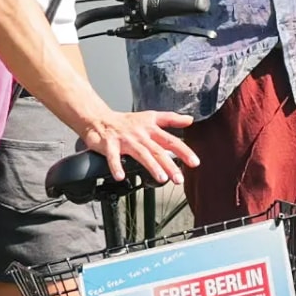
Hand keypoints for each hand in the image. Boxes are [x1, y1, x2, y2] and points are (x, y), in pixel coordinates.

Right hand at [82, 105, 202, 184]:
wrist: (100, 119)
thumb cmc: (126, 121)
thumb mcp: (151, 117)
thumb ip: (171, 119)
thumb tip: (190, 120)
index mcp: (151, 129)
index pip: (171, 141)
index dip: (184, 151)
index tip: (195, 162)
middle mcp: (140, 135)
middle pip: (158, 150)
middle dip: (170, 164)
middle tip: (179, 178)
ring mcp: (125, 140)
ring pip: (141, 153)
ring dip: (151, 166)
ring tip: (161, 178)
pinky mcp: (109, 145)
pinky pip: (113, 157)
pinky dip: (116, 166)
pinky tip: (121, 176)